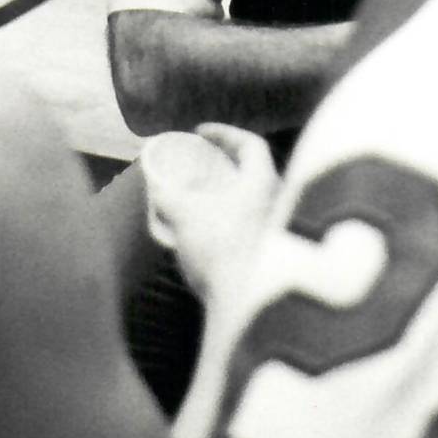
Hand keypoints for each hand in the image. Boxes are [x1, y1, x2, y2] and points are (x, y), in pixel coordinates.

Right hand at [138, 125, 279, 303]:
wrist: (245, 304)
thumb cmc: (220, 247)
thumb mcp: (185, 215)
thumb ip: (169, 197)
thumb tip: (158, 190)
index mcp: (263, 182)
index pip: (251, 144)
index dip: (225, 134)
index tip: (200, 134)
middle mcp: (278, 202)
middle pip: (255, 174)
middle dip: (227, 169)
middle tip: (203, 167)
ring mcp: (277, 231)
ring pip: (253, 204)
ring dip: (227, 199)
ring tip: (199, 204)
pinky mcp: (269, 257)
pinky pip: (250, 229)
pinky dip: (229, 224)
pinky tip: (206, 237)